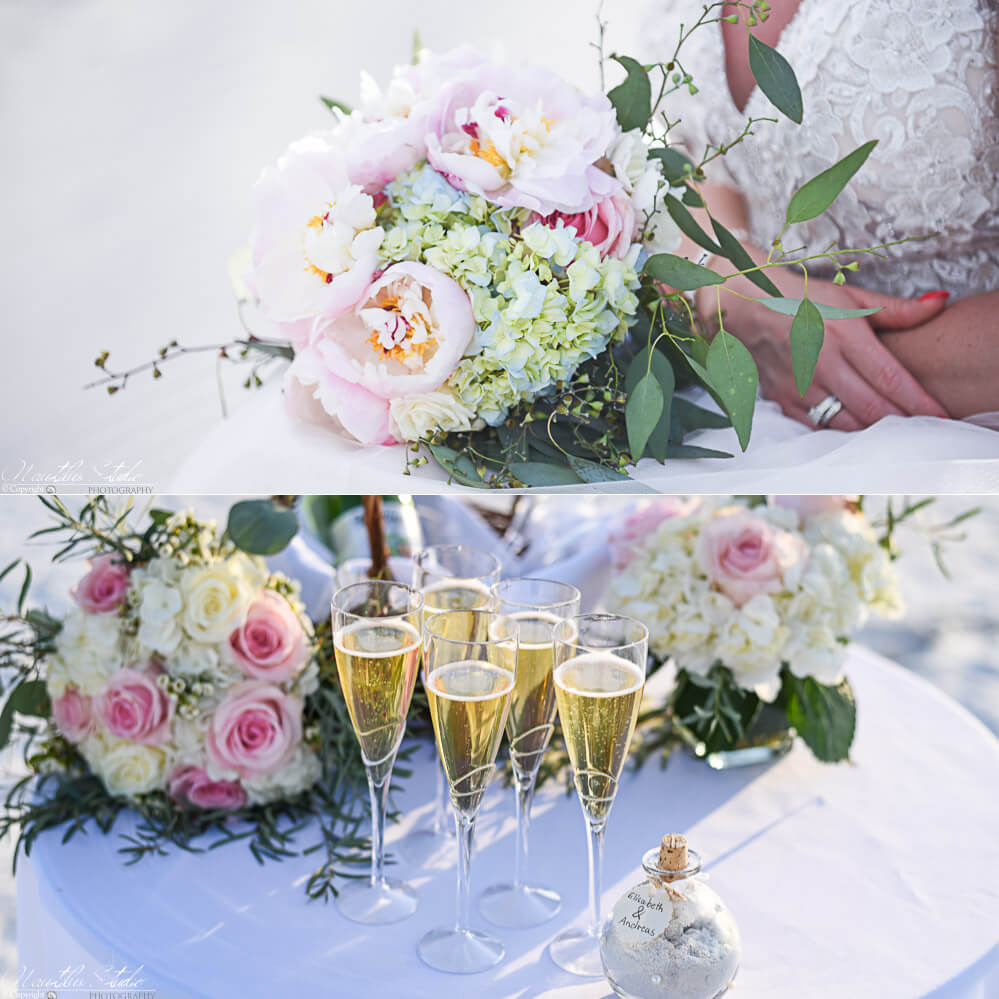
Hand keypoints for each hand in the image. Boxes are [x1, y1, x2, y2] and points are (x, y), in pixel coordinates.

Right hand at [706, 276, 951, 429]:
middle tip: (924, 429)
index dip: (918, 401)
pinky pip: (820, 426)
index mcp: (843, 333)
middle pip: (872, 407)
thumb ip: (896, 309)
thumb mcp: (849, 296)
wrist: (744, 306)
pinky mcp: (784, 399)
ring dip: (874, 431)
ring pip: (847, 423)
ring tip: (895, 432)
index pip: (889, 377)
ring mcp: (800, 385)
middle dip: (902, 423)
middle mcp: (821, 363)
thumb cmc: (801, 299)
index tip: (940, 415)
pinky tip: (858, 430)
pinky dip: (843, 432)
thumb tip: (939, 302)